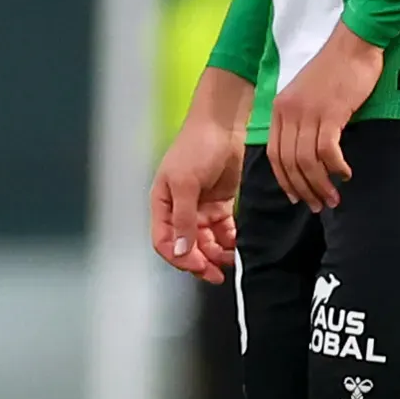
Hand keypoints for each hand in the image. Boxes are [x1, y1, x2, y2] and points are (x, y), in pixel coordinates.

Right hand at [148, 74, 250, 283]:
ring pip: (206, 242)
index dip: (179, 258)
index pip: (164, 242)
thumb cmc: (196, 146)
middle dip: (200, 262)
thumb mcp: (186, 184)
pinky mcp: (219, 204)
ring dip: (216, 253)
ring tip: (231, 259)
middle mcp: (179, 209)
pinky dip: (229, 240)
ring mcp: (199, 208)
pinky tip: (237, 245)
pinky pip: (222, 231)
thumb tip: (180, 251)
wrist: (223, 125)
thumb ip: (184, 220)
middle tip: (217, 274)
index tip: (199, 266)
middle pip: (186, 246)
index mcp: (162, 204)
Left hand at [267, 26, 382, 212]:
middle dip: (303, 189)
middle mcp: (289, 112)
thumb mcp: (306, 95)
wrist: (353, 44)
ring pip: (307, 161)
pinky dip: (336, 167)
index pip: (274, 155)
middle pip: (289, 163)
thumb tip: (306, 153)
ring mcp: (308, 112)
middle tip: (319, 205)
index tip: (296, 196)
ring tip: (334, 198)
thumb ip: (300, 120)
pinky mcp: (330, 112)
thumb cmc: (334, 70)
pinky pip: (327, 150)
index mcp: (279, 109)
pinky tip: (345, 174)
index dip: (285, 180)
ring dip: (321, 184)